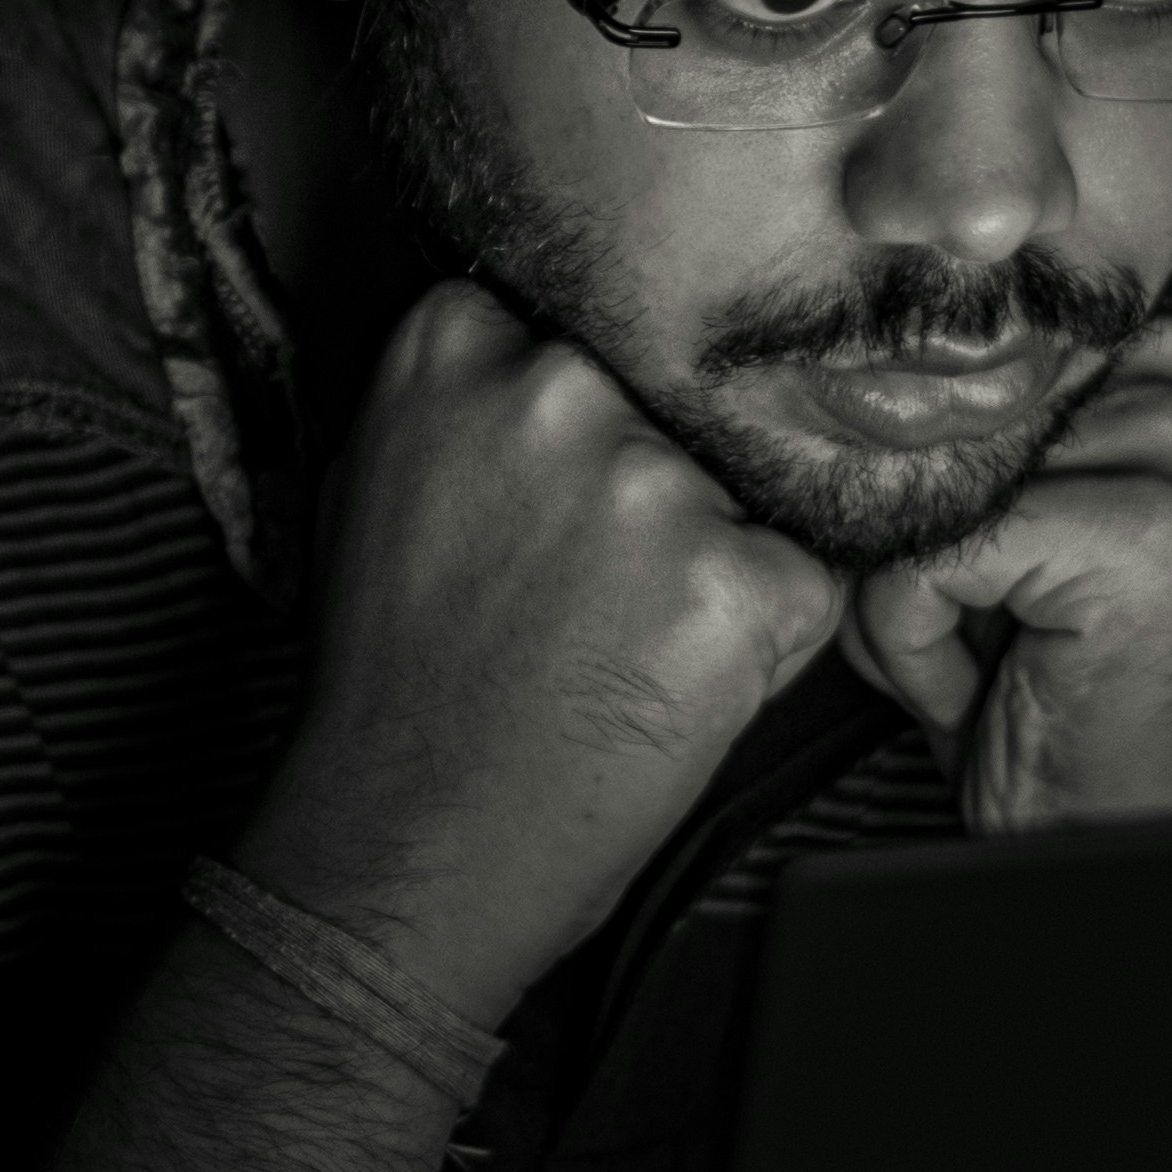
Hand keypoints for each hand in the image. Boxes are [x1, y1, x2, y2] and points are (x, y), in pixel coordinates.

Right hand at [238, 282, 846, 1026]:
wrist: (411, 842)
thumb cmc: (391, 683)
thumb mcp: (370, 488)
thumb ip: (457, 403)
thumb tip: (533, 352)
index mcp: (453, 347)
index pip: (587, 329)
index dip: (586, 424)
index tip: (550, 492)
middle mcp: (556, 389)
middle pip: (672, 404)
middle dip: (655, 486)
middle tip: (586, 592)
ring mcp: (651, 484)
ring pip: (743, 493)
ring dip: (709, 563)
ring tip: (619, 648)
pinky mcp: (735, 579)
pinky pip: (801, 582)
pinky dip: (761, 638)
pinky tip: (668, 684)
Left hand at [844, 313, 1171, 831]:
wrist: (1091, 818)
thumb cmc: (1016, 677)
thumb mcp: (956, 526)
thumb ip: (914, 435)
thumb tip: (818, 377)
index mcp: (1132, 361)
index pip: (937, 355)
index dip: (892, 465)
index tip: (953, 559)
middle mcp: (1160, 387)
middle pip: (915, 425)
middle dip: (896, 547)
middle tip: (972, 628)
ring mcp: (1160, 455)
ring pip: (910, 493)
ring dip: (902, 604)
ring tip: (978, 655)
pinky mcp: (1131, 531)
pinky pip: (922, 564)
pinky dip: (914, 647)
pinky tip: (981, 684)